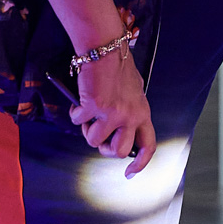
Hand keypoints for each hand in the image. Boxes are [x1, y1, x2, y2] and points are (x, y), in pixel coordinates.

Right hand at [69, 47, 156, 175]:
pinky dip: (74, 112)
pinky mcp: (94, 107)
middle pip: (118, 152)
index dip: (140, 164)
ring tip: (88, 111)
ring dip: (85, 128)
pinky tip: (79, 100)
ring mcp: (113, 113)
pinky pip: (77, 121)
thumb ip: (129, 112)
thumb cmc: (118, 69)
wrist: (106, 50)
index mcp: (143, 113)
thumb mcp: (132, 93)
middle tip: (98, 134)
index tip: (129, 173)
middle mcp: (131, 116)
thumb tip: (118, 131)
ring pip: (93, 140)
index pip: (148, 146)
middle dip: (104, 149)